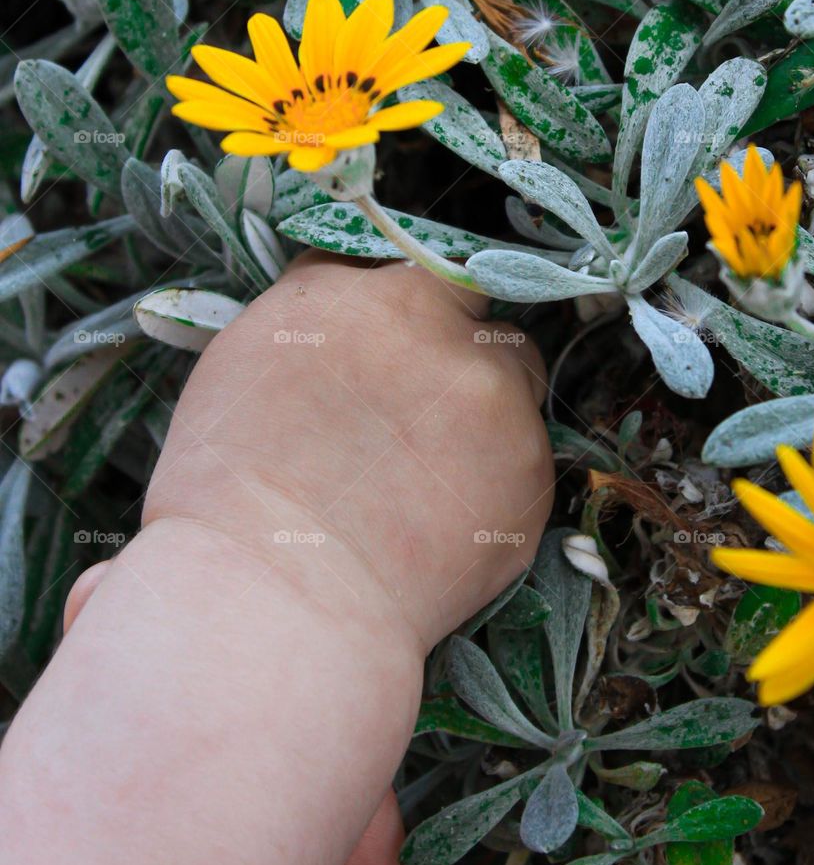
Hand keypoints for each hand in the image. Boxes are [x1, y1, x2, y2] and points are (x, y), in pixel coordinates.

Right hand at [145, 253, 553, 648]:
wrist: (279, 599)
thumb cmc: (231, 487)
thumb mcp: (250, 357)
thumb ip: (320, 307)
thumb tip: (358, 288)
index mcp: (372, 296)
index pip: (417, 265)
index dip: (410, 305)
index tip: (400, 341)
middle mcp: (445, 333)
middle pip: (480, 316)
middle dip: (458, 350)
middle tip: (419, 411)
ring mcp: (498, 403)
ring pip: (515, 381)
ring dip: (486, 408)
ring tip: (430, 474)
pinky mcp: (531, 475)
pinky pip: (525, 458)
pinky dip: (495, 481)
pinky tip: (441, 522)